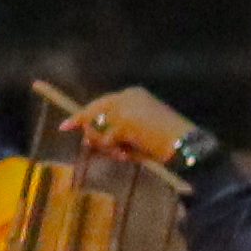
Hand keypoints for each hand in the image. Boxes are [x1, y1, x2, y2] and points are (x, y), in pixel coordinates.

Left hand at [62, 88, 199, 169]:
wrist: (185, 147)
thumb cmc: (166, 147)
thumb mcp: (137, 139)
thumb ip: (114, 136)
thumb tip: (88, 141)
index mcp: (134, 95)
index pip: (102, 104)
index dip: (84, 116)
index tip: (66, 126)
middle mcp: (127, 95)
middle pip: (93, 112)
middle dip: (85, 128)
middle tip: (73, 133)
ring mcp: (125, 106)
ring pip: (95, 127)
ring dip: (104, 146)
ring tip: (124, 155)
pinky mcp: (124, 120)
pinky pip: (105, 141)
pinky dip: (114, 152)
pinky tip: (128, 155)